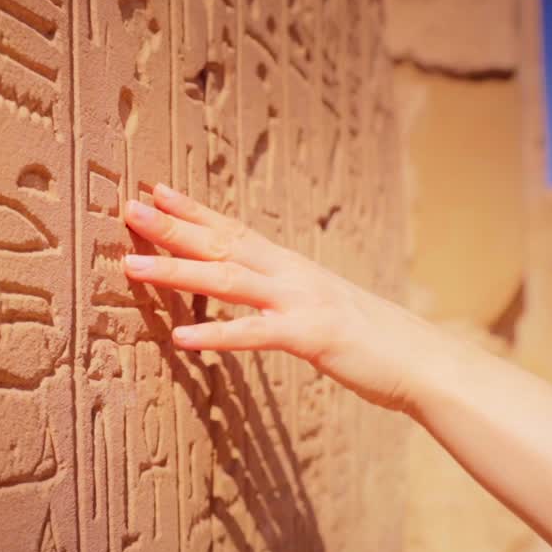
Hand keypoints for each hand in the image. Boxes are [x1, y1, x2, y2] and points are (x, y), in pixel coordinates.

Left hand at [123, 183, 440, 411]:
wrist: (421, 361)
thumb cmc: (370, 338)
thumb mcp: (321, 305)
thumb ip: (285, 296)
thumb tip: (258, 295)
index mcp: (292, 266)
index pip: (234, 229)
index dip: (193, 209)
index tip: (155, 190)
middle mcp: (292, 274)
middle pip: (222, 243)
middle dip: (172, 226)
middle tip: (129, 207)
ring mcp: (301, 301)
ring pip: (228, 280)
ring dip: (178, 271)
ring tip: (133, 265)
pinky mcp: (311, 335)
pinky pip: (255, 335)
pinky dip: (218, 335)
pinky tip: (182, 338)